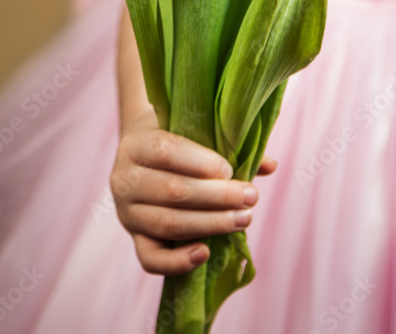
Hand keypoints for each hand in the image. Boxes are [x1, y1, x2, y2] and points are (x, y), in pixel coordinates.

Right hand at [110, 109, 277, 276]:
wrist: (143, 157)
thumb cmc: (176, 143)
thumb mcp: (193, 133)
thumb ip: (228, 147)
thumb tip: (271, 165)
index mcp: (136, 144)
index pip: (166, 151)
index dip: (199, 161)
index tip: (230, 169)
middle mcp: (124, 179)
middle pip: (171, 191)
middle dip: (217, 196)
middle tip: (251, 196)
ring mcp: (127, 213)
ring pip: (167, 224)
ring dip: (210, 224)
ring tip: (243, 219)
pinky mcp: (135, 239)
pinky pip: (151, 259)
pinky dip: (179, 261)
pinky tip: (206, 252)